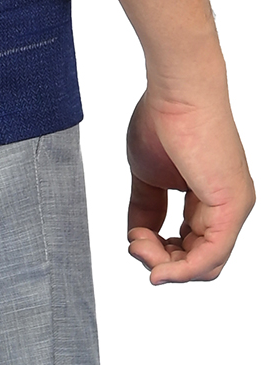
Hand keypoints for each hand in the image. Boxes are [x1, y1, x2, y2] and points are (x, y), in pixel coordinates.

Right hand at [126, 87, 254, 283]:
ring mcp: (233, 207)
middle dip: (159, 262)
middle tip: (134, 244)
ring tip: (138, 243)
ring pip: (203, 266)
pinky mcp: (231, 205)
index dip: (158, 254)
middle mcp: (227, 207)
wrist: (176, 93)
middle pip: (197, 263)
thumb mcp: (147, 179)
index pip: (190, 249)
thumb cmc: (162, 123)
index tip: (133, 239)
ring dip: (163, 265)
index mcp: (210, 201)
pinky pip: (210, 257)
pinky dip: (182, 270)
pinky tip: (158, 269)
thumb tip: (141, 236)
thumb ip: (146, 210)